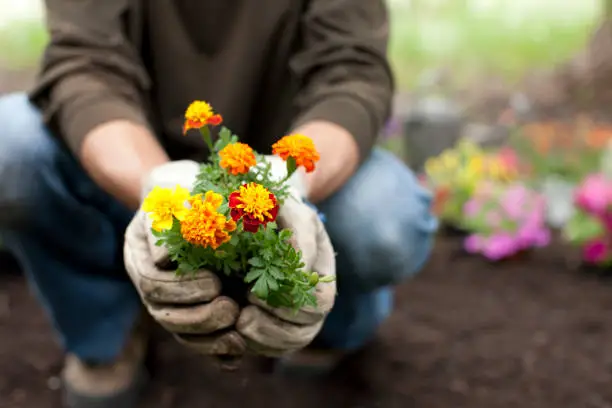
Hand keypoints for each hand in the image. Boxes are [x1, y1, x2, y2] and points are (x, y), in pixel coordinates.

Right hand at [124, 161, 245, 356]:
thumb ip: (168, 214)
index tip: (215, 283)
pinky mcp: (193, 311)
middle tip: (231, 310)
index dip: (182, 289)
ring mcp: (171, 300)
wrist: (199, 193)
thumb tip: (162, 260)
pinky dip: (216, 351)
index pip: (154, 283)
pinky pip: (199, 342)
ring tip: (238, 328)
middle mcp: (152, 282)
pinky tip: (237, 351)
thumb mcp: (176, 185)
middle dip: (198, 317)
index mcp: (142, 254)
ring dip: (208, 337)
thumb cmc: (188, 184)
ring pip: (181, 333)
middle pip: (164, 314)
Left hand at [235, 192, 336, 355]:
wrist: (258, 219)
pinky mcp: (274, 325)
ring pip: (289, 344)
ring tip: (238, 324)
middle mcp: (313, 301)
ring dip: (262, 339)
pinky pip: (271, 348)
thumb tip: (301, 271)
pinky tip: (235, 332)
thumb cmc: (277, 213)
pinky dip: (253, 344)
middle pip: (305, 332)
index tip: (255, 293)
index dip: (290, 305)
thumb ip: (299, 234)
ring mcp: (295, 316)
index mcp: (322, 274)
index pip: (319, 304)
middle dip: (273, 328)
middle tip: (243, 316)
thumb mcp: (291, 212)